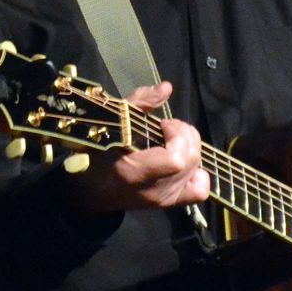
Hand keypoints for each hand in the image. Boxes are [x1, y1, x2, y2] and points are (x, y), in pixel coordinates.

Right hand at [66, 81, 209, 213]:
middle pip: (191, 160)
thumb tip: (167, 87)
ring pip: (197, 169)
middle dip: (185, 136)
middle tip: (167, 128)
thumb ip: (141, 103)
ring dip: (190, 148)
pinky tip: (183, 162)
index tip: (162, 124)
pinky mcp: (170, 203)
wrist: (92, 190)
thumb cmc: (98, 153)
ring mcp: (164, 200)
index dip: (177, 136)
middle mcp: (154, 191)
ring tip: (172, 142)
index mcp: (135, 173)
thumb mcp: (113, 122)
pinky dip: (197, 172)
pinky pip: (199, 190)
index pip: (177, 159)